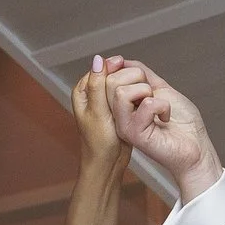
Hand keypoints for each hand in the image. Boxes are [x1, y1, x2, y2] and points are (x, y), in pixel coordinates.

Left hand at [70, 58, 130, 176]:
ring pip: (121, 84)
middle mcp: (92, 95)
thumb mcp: (98, 112)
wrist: (108, 164)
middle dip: (124, 78)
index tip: (126, 71)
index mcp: (83, 92)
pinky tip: (142, 101)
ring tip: (139, 94)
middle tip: (134, 87)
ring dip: (131, 86)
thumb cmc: (99, 143)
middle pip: (111, 74)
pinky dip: (135, 96)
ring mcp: (105, 102)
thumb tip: (98, 60)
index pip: (99, 69)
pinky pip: (127, 95)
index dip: (113, 68)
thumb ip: (98, 85)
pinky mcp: (117, 110)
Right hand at [100, 57, 221, 202]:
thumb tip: (121, 61)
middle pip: (111, 80)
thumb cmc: (182, 123)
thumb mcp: (159, 88)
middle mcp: (119, 116)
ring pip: (120, 91)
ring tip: (157, 105)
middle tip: (152, 92)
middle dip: (137, 76)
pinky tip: (165, 117)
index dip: (121, 66)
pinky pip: (144, 105)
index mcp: (121, 105)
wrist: (196, 146)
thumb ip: (141, 74)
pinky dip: (162, 105)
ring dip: (147, 91)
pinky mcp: (135, 135)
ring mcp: (125, 126)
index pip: (107, 76)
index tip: (140, 72)